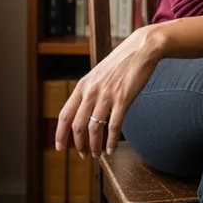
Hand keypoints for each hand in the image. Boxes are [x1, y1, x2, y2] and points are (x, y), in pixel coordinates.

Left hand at [54, 25, 162, 158]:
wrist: (142, 48)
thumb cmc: (122, 61)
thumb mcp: (99, 74)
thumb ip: (90, 90)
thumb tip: (84, 111)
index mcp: (83, 85)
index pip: (65, 115)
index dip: (60, 134)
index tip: (60, 147)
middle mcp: (92, 91)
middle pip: (77, 126)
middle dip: (79, 145)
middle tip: (84, 154)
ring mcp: (107, 95)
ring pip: (94, 129)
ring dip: (94, 146)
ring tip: (98, 154)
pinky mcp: (123, 98)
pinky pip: (114, 125)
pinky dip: (112, 141)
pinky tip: (112, 148)